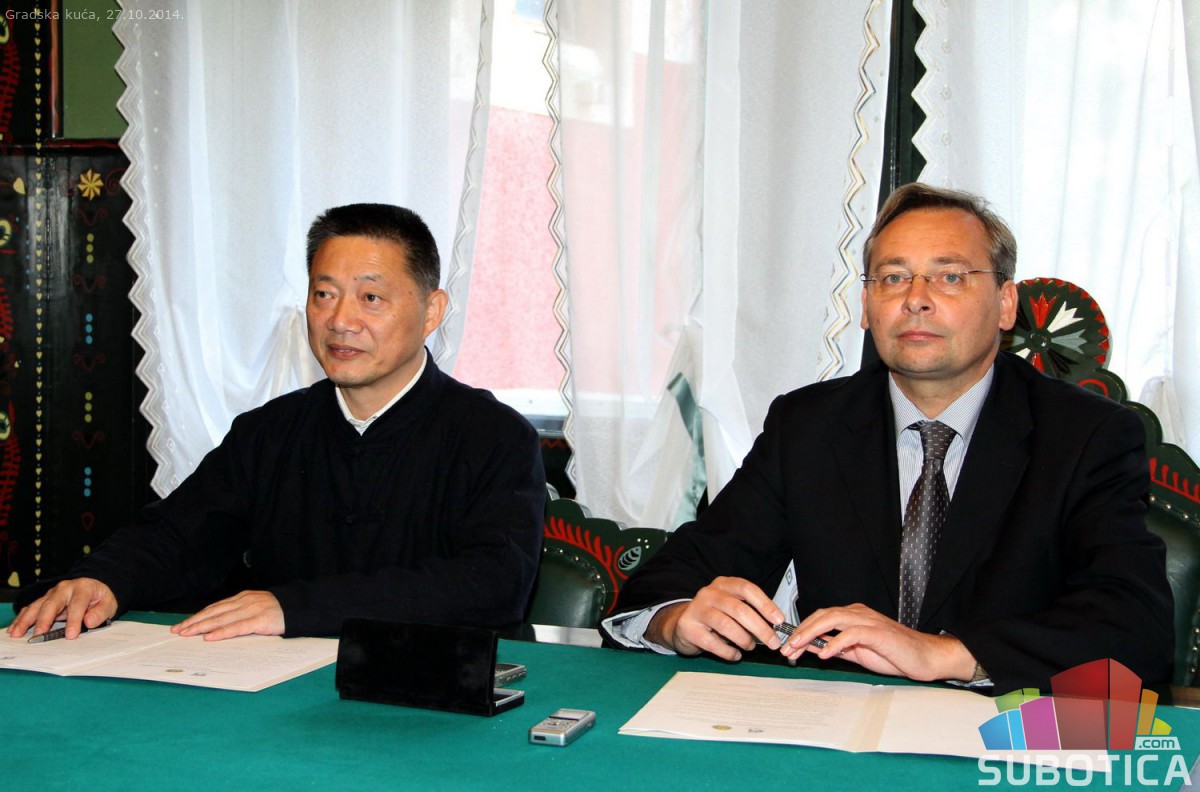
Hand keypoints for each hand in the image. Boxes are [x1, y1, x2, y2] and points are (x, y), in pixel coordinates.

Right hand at [6, 578, 117, 640]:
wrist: (94, 588)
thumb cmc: (100, 598)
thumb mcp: (109, 603)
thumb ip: (100, 612)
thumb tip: (89, 621)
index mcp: (83, 588)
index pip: (77, 604)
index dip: (74, 620)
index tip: (71, 635)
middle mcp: (65, 588)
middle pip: (52, 604)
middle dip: (44, 620)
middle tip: (38, 636)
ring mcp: (52, 593)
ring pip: (37, 606)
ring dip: (26, 620)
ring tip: (17, 633)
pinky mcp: (44, 600)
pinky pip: (31, 608)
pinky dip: (22, 619)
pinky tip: (14, 629)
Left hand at [171, 590, 284, 640]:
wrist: (300, 608)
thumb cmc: (278, 612)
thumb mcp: (257, 608)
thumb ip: (240, 613)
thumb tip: (219, 626)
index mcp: (243, 598)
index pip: (215, 607)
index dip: (198, 616)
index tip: (183, 624)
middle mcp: (244, 601)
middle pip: (214, 612)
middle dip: (194, 622)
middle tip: (178, 631)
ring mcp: (251, 610)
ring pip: (221, 619)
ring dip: (202, 627)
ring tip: (187, 634)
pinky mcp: (259, 620)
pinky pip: (236, 628)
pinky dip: (221, 632)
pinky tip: (210, 637)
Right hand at [645, 577, 786, 660]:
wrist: (682, 623)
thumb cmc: (714, 614)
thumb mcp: (730, 605)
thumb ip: (750, 611)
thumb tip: (776, 626)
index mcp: (724, 584)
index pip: (747, 589)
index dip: (765, 604)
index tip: (779, 620)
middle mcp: (709, 594)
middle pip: (739, 609)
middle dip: (760, 628)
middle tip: (773, 643)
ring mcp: (697, 610)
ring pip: (726, 625)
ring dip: (744, 639)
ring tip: (750, 647)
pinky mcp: (689, 628)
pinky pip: (712, 643)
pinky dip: (728, 651)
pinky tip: (735, 654)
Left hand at [780, 602, 975, 681]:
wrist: (924, 658)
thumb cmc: (894, 654)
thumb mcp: (856, 652)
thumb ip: (835, 647)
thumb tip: (810, 648)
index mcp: (853, 616)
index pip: (821, 617)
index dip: (802, 629)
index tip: (787, 645)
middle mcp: (859, 614)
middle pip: (823, 615)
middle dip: (801, 630)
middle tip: (786, 646)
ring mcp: (869, 621)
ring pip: (833, 619)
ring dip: (812, 633)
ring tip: (798, 646)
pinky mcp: (878, 633)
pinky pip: (852, 634)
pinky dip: (835, 643)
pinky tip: (824, 654)